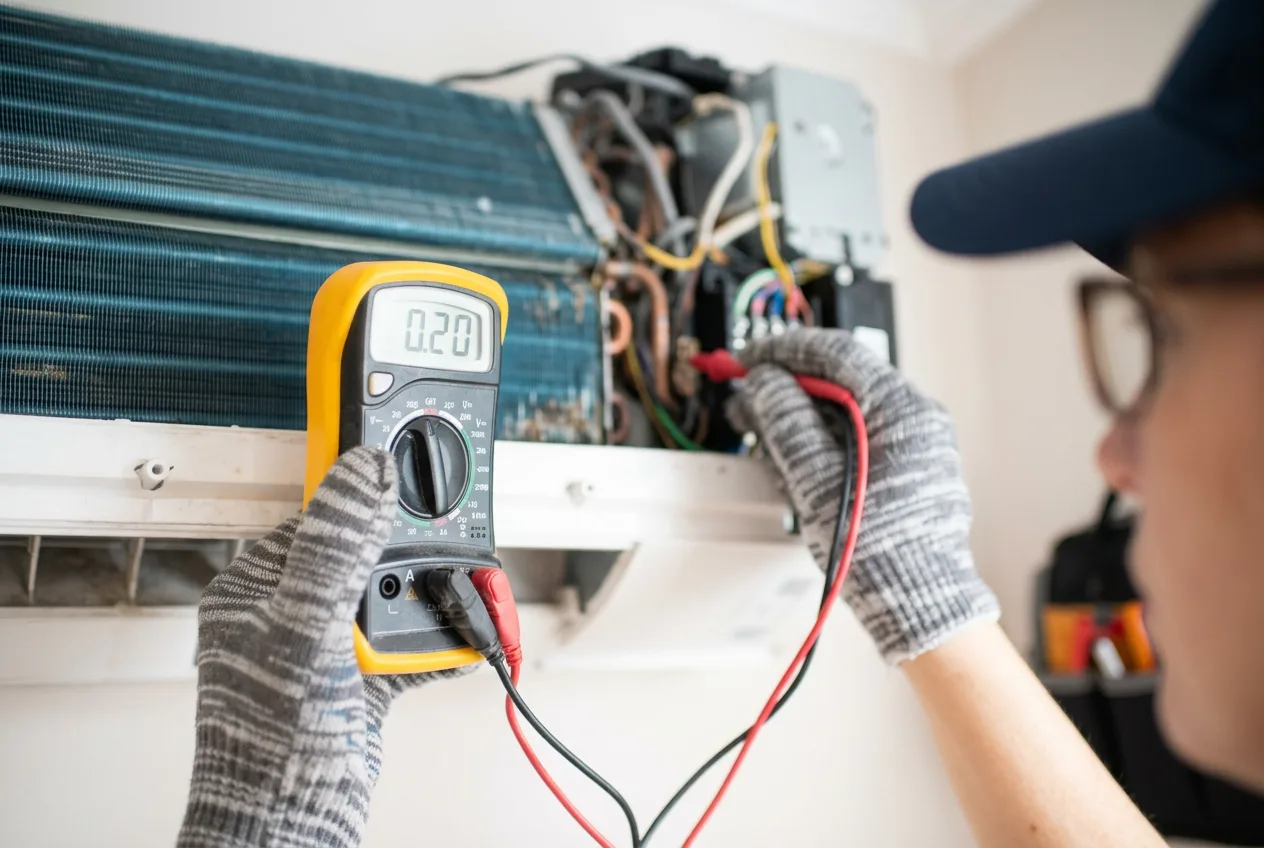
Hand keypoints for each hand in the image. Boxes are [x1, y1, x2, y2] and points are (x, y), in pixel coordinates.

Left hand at [179, 446, 467, 847]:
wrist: (290, 828)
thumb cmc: (269, 743)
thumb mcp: (307, 628)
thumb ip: (338, 548)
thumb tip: (366, 473)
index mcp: (256, 589)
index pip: (316, 519)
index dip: (365, 501)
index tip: (410, 475)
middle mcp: (287, 614)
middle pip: (364, 557)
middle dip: (409, 558)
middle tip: (446, 550)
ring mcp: (324, 648)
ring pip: (391, 599)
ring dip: (431, 602)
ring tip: (465, 599)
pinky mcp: (356, 681)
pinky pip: (408, 643)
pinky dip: (438, 642)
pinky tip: (465, 640)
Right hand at [727, 329, 998, 663]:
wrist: (918, 602)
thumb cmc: (878, 548)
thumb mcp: (815, 479)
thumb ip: (786, 422)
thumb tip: (765, 382)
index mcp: (902, 410)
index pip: (837, 354)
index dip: (785, 351)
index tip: (749, 359)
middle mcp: (915, 420)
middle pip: (840, 384)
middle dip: (787, 390)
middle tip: (745, 400)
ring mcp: (913, 446)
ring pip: (846, 415)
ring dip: (800, 420)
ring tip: (759, 433)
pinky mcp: (906, 471)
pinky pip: (857, 441)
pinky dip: (821, 444)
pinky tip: (791, 460)